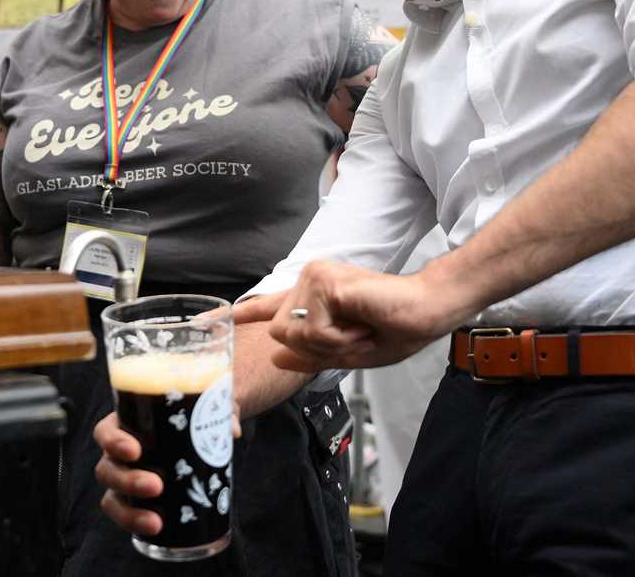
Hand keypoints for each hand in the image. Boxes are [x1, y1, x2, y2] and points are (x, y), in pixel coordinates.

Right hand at [94, 406, 243, 537]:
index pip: (105, 432)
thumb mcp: (209, 404)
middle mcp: (119, 452)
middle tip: (156, 486)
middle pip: (107, 469)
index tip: (135, 450)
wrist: (201, 429)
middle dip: (128, 481)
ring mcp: (125, 477)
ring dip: (129, 512)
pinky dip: (136, 523)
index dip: (113, 442)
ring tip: (156, 521)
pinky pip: (126, 514)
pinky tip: (156, 529)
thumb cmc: (197, 411)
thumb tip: (232, 431)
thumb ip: (221, 410)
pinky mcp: (135, 499)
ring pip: (112, 497)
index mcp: (127, 423)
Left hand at [232, 261, 465, 371]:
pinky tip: (361, 321)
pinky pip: (313, 330)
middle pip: (280, 332)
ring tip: (359, 326)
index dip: (238, 315)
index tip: (208, 320)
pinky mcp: (324, 282)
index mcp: (313, 299)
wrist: (426, 312)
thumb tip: (276, 357)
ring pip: (295, 333)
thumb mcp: (347, 351)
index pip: (267, 306)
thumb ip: (311, 354)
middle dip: (316, 347)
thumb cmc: (396, 328)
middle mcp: (309, 282)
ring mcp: (315, 278)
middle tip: (354, 334)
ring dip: (331, 342)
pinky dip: (340, 336)